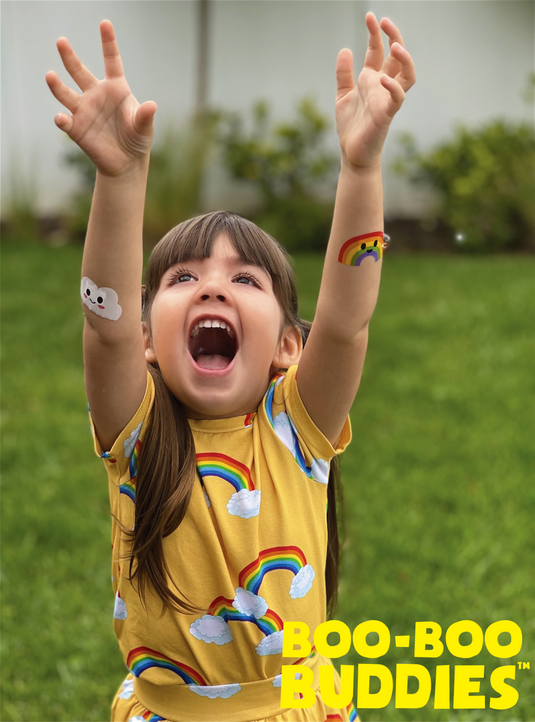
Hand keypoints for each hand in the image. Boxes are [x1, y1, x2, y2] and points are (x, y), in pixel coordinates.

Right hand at [45, 20, 156, 177]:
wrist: (127, 162)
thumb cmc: (137, 139)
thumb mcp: (144, 128)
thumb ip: (145, 116)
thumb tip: (152, 106)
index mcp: (116, 88)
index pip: (111, 61)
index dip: (108, 43)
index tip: (105, 23)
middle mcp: (96, 94)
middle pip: (79, 71)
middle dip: (69, 57)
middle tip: (61, 41)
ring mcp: (84, 110)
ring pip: (65, 93)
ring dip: (57, 85)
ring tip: (50, 75)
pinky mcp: (77, 128)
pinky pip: (65, 121)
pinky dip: (62, 119)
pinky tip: (61, 118)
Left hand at [335, 13, 414, 170]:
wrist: (352, 153)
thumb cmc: (351, 126)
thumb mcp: (342, 95)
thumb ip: (343, 73)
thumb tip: (345, 49)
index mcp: (372, 79)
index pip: (378, 51)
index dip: (375, 34)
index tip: (371, 17)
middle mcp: (383, 86)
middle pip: (397, 57)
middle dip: (393, 37)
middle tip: (384, 22)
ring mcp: (387, 99)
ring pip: (407, 74)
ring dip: (405, 58)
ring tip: (394, 45)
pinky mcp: (387, 114)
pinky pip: (397, 97)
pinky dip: (393, 86)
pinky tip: (382, 77)